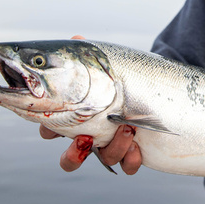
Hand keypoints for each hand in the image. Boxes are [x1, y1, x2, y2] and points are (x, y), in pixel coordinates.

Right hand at [38, 35, 141, 174]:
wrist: (155, 85)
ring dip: (113, 148)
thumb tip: (77, 37)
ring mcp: (113, 145)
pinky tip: (137, 146)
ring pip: (105, 160)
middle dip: (73, 156)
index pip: (51, 129)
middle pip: (71, 158)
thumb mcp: (103, 62)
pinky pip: (129, 166)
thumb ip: (87, 52)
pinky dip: (131, 159)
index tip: (54, 127)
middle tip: (84, 140)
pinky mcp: (134, 152)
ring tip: (127, 128)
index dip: (49, 131)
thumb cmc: (119, 74)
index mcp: (75, 115)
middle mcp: (92, 135)